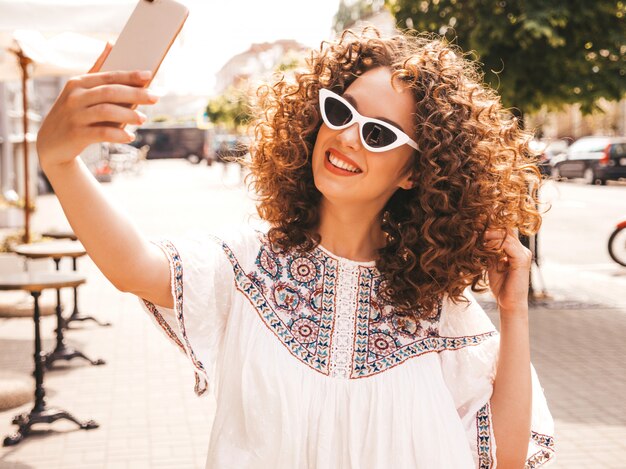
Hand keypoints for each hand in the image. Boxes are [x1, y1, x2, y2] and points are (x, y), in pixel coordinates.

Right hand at [37, 42, 158, 170]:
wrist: (52, 143)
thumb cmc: (74, 113)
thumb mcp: (80, 91)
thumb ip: (97, 70)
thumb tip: (111, 44)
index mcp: (78, 83)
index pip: (108, 76)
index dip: (130, 75)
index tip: (149, 76)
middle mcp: (75, 97)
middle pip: (110, 92)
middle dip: (135, 94)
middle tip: (155, 97)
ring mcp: (75, 116)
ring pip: (106, 111)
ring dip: (128, 115)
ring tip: (144, 119)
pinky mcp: (76, 135)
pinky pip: (102, 133)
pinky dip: (118, 135)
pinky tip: (130, 137)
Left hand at [483, 228, 531, 315]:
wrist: (508, 303)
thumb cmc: (501, 286)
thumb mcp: (491, 264)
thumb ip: (489, 251)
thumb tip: (478, 238)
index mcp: (516, 250)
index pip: (505, 232)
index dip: (491, 226)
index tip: (475, 223)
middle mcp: (522, 250)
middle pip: (507, 230)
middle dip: (490, 226)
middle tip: (474, 223)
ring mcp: (523, 254)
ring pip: (507, 235)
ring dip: (490, 233)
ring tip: (477, 233)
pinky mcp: (522, 260)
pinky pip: (508, 245)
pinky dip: (495, 243)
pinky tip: (484, 244)